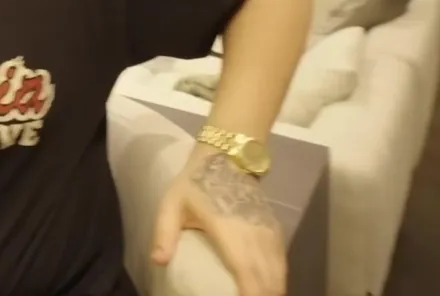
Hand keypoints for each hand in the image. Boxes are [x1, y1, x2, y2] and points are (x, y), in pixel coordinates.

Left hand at [152, 148, 286, 295]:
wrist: (228, 157)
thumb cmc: (196, 182)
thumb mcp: (172, 204)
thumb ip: (165, 233)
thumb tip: (158, 261)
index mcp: (229, 230)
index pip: (247, 273)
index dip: (250, 294)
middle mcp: (254, 233)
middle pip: (268, 279)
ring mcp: (267, 231)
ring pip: (279, 271)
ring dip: (273, 289)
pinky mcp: (275, 229)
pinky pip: (282, 260)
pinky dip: (279, 277)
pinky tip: (272, 289)